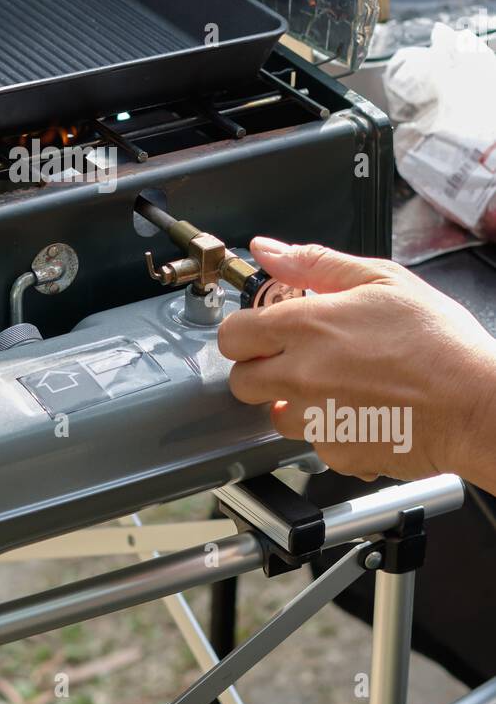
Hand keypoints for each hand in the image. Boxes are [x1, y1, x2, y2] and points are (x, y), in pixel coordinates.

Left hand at [217, 239, 495, 489]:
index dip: (245, 332)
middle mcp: (300, 375)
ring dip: (296, 404)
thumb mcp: (382, 279)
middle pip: (241, 381)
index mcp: (306, 326)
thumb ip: (315, 262)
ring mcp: (315, 419)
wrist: (477, 404)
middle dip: (261, 370)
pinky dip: (333, 431)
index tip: (263, 331)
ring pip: (276, 417)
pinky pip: (316, 443)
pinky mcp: (336, 453)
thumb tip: (268, 250)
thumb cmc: (440, 343)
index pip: (232, 334)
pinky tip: (363, 412)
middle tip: (297, 360)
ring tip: (340, 388)